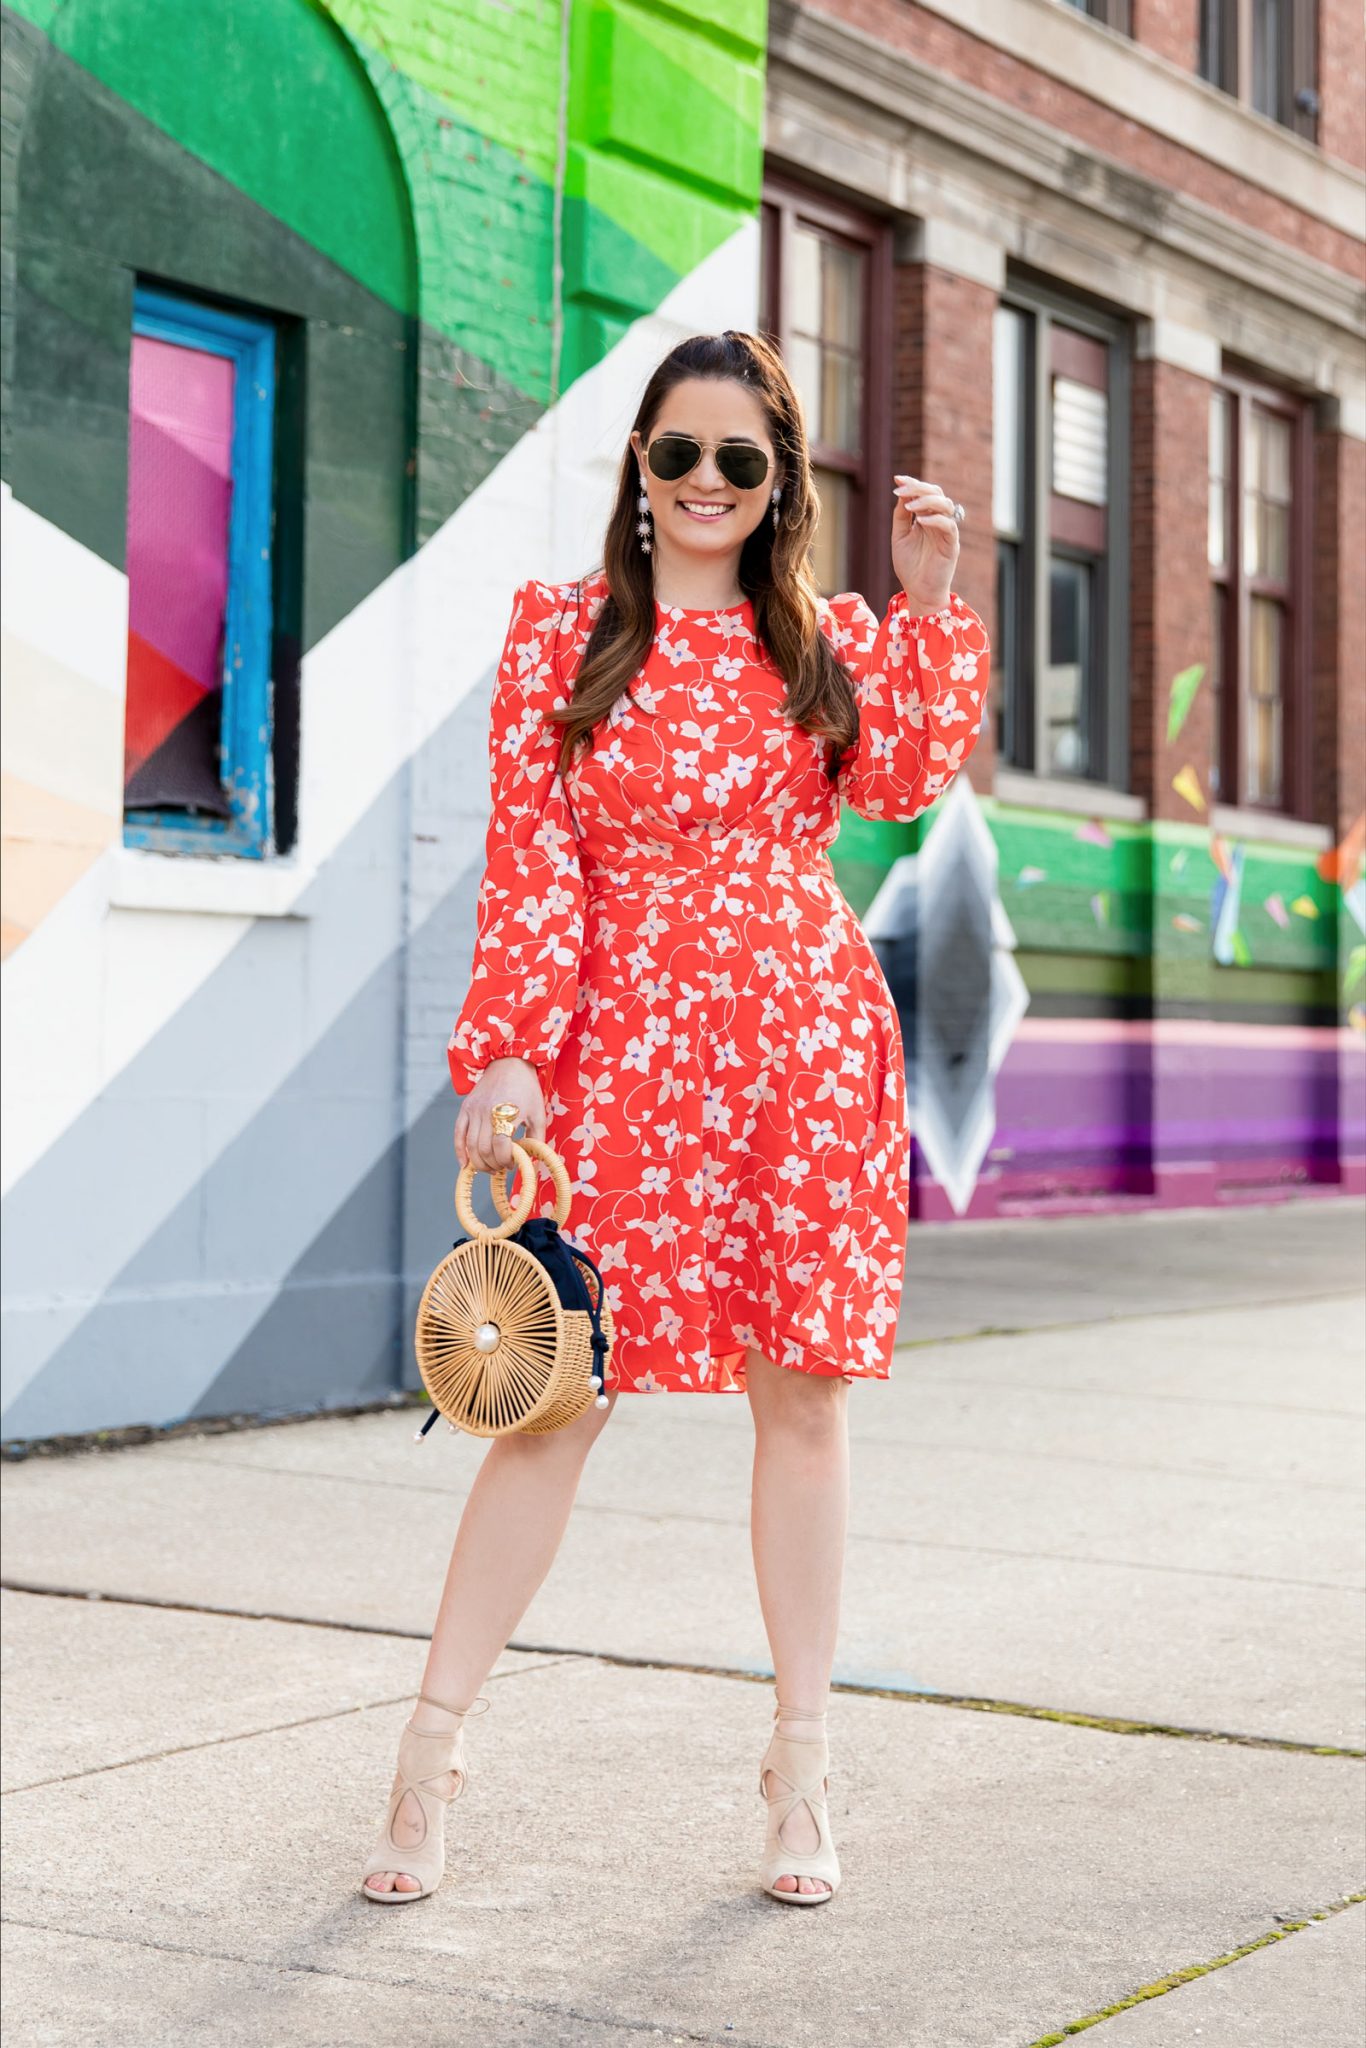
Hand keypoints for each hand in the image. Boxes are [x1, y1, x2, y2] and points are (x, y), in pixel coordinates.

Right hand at [455, 1056, 545, 1173]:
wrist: (509, 1062)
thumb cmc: (526, 1089)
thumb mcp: (538, 1113)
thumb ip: (536, 1139)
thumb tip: (531, 1161)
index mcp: (508, 1113)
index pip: (501, 1147)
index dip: (506, 1161)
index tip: (512, 1164)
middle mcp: (488, 1112)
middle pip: (483, 1149)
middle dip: (493, 1164)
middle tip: (501, 1167)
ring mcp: (474, 1110)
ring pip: (470, 1145)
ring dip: (479, 1162)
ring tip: (490, 1167)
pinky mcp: (465, 1108)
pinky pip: (458, 1133)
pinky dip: (460, 1151)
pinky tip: (465, 1165)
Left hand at [890, 473, 961, 612]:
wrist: (918, 593)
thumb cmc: (910, 567)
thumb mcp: (899, 537)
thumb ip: (901, 516)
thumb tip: (901, 493)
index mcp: (927, 518)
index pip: (924, 493)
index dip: (913, 483)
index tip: (897, 479)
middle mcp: (938, 522)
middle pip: (936, 494)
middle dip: (919, 488)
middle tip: (902, 490)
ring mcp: (946, 532)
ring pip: (945, 505)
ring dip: (927, 501)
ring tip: (910, 506)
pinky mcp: (952, 545)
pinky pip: (948, 526)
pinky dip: (935, 520)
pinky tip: (920, 521)